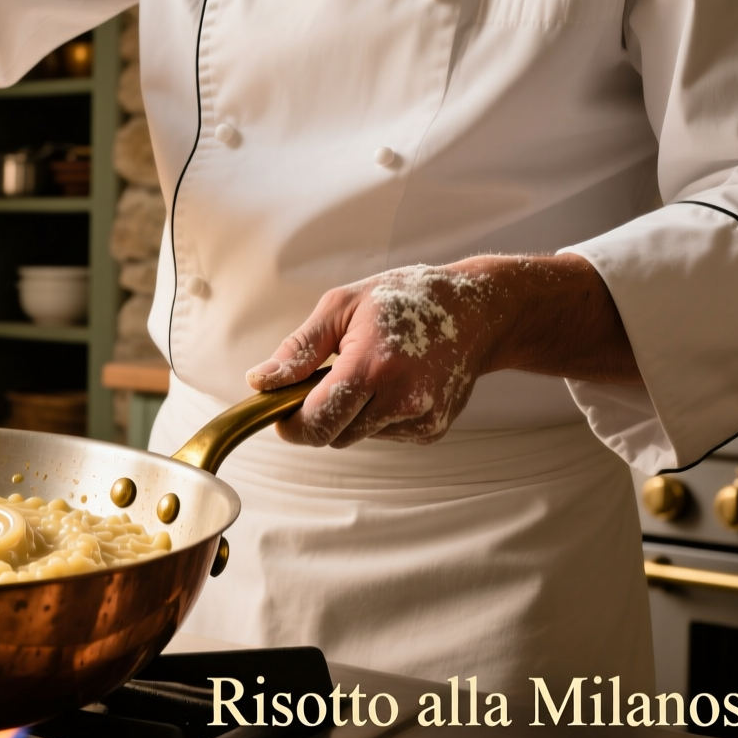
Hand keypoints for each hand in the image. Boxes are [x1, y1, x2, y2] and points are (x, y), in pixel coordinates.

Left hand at [246, 254, 641, 447]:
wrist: (478, 312)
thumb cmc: (403, 301)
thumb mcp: (342, 306)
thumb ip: (298, 349)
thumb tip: (259, 382)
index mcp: (373, 366)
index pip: (316, 422)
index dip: (290, 422)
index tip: (280, 408)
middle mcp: (402, 399)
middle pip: (332, 436)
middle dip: (316, 415)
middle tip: (325, 378)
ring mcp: (421, 419)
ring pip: (355, 437)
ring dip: (347, 414)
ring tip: (367, 372)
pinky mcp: (432, 431)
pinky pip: (382, 435)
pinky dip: (375, 416)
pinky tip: (392, 384)